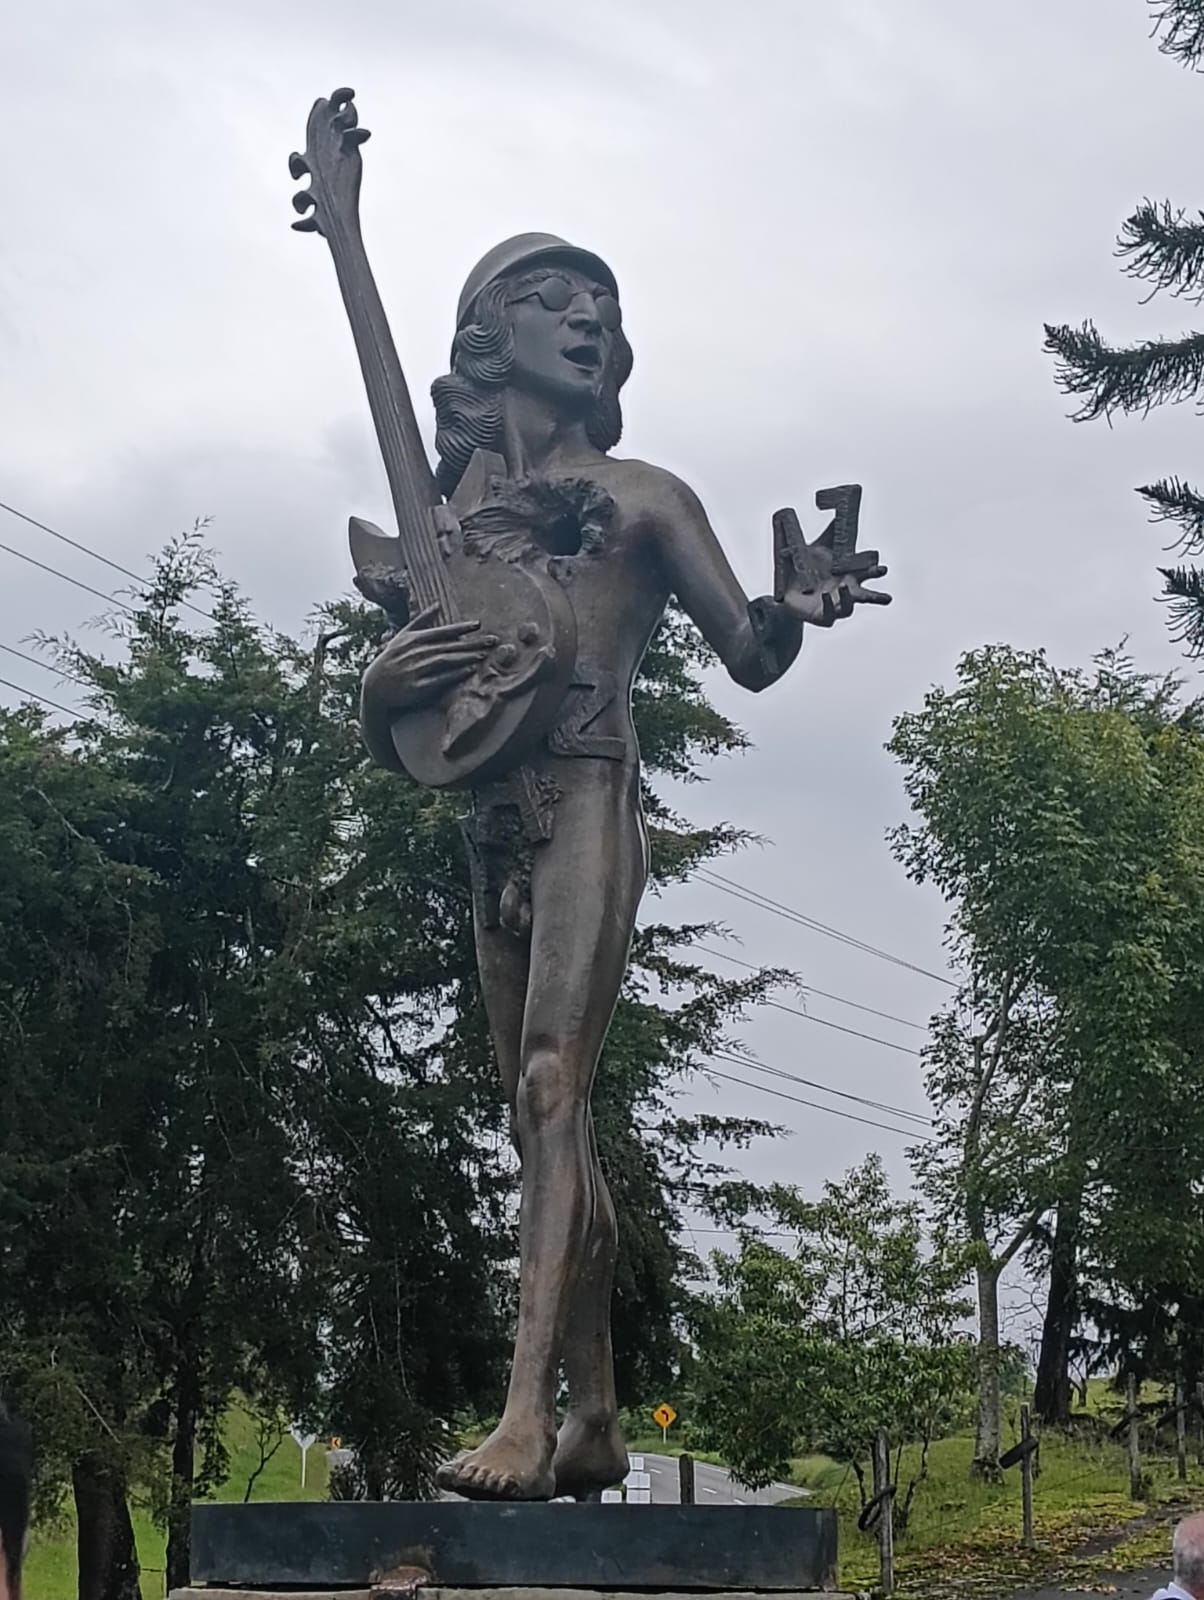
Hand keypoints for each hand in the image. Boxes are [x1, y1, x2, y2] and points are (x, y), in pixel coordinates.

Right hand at [362, 604, 496, 712]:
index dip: (461, 628)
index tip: (478, 625)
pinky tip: (470, 671)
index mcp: (414, 639)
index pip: (442, 631)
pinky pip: (440, 679)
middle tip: (492, 640)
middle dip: (472, 643)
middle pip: (449, 646)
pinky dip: (455, 674)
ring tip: (484, 655)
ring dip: (467, 657)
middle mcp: (416, 652)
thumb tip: (437, 604)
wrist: (375, 687)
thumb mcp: (401, 636)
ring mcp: (417, 669)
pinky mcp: (418, 686)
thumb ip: (421, 620)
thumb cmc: (391, 659)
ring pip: (446, 660)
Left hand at [779, 520, 890, 626]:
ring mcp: (834, 607)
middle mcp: (845, 593)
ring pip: (848, 609)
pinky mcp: (821, 617)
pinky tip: (826, 595)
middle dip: (876, 596)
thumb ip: (831, 530)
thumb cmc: (808, 569)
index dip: (875, 571)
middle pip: (865, 597)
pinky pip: (829, 616)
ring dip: (849, 598)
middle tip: (886, 596)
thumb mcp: (819, 546)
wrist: (787, 591)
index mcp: (849, 575)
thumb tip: (842, 501)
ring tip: (847, 585)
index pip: (866, 574)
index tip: (883, 568)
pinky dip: (829, 606)